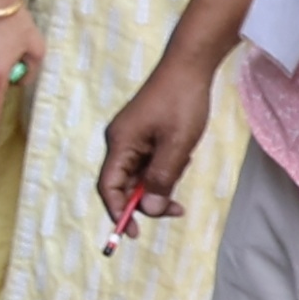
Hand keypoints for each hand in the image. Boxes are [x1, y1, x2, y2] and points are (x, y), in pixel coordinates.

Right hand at [91, 55, 209, 233]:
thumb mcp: (176, 146)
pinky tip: (183, 156)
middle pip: (124, 183)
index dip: (119, 211)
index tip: (134, 233)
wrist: (189, 67)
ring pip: (140, 173)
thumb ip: (161, 180)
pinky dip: (165, 167)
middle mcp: (120, 142)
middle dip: (147, 200)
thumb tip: (150, 211)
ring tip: (184, 167)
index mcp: (120, 144)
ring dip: (160, 182)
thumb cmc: (181, 103)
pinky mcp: (144, 133)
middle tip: (175, 210)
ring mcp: (132, 137)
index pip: (109, 187)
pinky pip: (149, 161)